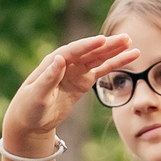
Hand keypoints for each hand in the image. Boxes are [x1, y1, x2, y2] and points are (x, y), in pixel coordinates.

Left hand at [2, 34, 139, 157]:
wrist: (30, 121)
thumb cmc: (29, 108)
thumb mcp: (37, 94)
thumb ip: (48, 78)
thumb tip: (60, 58)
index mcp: (53, 62)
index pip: (74, 51)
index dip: (88, 45)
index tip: (103, 40)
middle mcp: (66, 63)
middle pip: (90, 51)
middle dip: (107, 45)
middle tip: (126, 38)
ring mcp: (76, 71)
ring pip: (98, 58)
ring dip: (114, 51)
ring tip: (131, 44)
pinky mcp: (83, 81)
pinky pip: (101, 70)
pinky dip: (114, 65)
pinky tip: (128, 57)